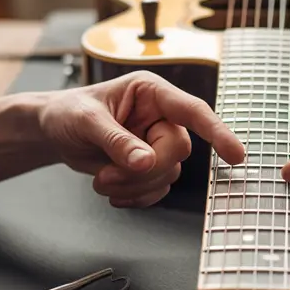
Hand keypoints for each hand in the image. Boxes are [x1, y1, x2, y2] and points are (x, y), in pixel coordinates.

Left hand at [38, 71, 244, 206]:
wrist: (54, 132)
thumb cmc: (68, 113)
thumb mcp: (86, 121)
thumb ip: (116, 140)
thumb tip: (145, 161)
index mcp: (151, 93)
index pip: (193, 111)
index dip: (217, 132)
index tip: (236, 155)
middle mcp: (160, 117)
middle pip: (179, 151)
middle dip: (144, 170)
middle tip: (106, 176)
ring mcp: (157, 143)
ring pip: (168, 174)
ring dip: (134, 185)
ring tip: (101, 180)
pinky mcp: (150, 167)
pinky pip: (158, 190)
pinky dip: (136, 197)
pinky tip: (112, 191)